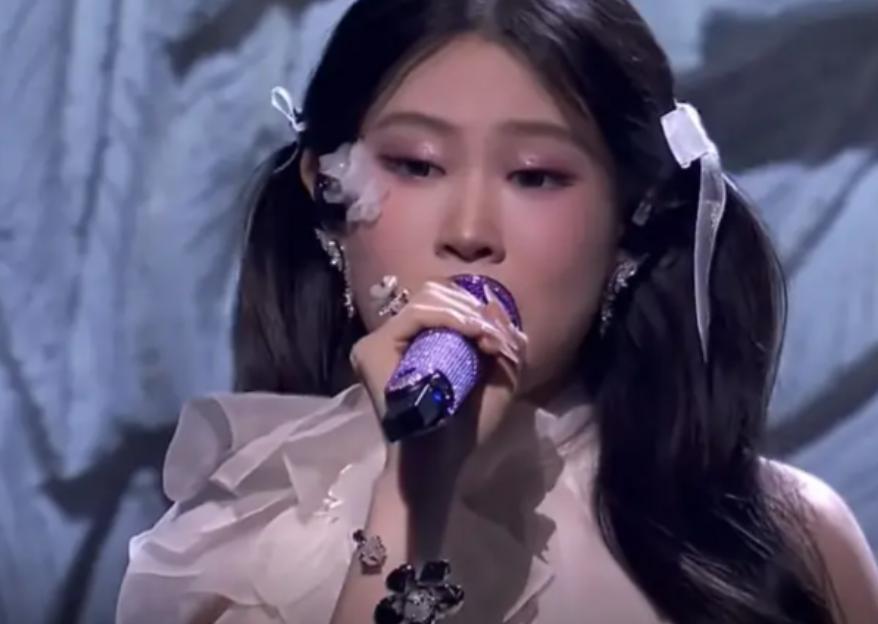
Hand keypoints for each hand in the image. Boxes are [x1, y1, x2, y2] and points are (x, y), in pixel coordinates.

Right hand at [349, 279, 528, 488]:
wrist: (436, 464)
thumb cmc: (462, 430)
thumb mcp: (495, 382)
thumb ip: (502, 346)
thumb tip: (498, 308)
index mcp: (417, 343)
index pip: (445, 304)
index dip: (477, 309)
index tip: (502, 334)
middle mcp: (393, 338)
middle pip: (436, 295)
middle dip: (475, 309)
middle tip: (497, 335)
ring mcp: (379, 342)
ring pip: (429, 299)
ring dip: (467, 313)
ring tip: (489, 337)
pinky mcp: (374, 349)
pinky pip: (417, 315)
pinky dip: (452, 317)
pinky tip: (475, 332)